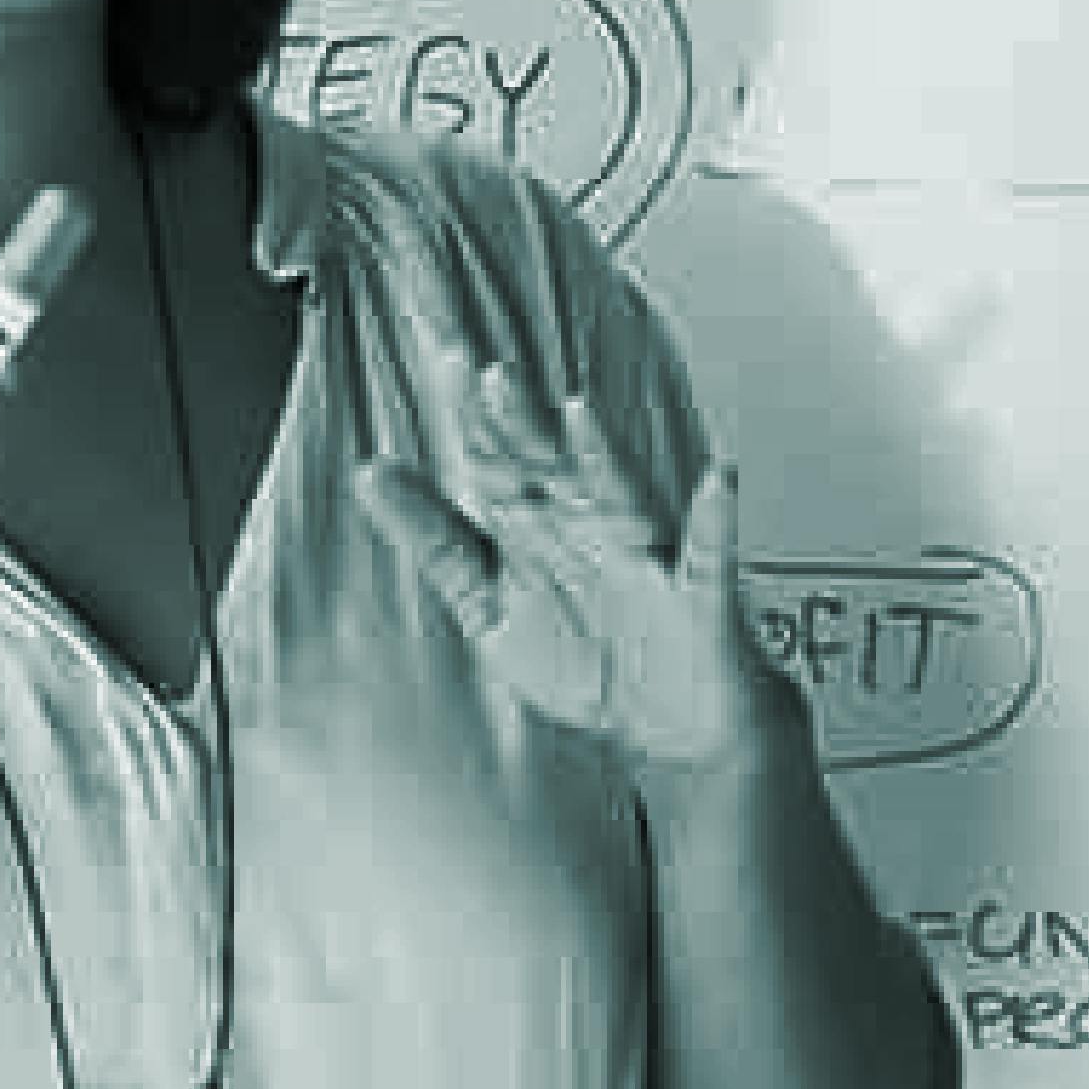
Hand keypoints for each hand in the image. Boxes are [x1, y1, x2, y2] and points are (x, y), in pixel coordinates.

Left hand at [357, 225, 763, 778]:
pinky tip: (718, 480)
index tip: (440, 363)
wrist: (675, 725)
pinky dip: (714, 518)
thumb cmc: (593, 655)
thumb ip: (434, 538)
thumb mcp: (490, 601)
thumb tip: (370, 473)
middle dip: (520, 423)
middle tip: (485, 376)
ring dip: (600, 454)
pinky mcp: (699, 597)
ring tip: (576, 412)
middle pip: (552, 464)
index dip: (470, 419)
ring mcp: (647, 556)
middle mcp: (594, 524)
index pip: (498, 460)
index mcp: (542, 521)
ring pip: (622, 494)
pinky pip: (707, 553)